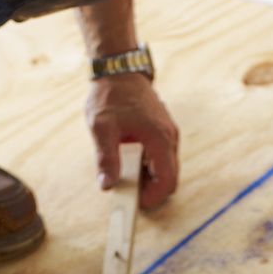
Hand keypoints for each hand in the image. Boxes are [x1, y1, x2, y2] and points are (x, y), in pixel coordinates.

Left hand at [85, 73, 179, 207]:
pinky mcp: (163, 133)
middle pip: (168, 178)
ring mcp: (168, 135)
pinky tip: (128, 159)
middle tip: (126, 189)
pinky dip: (147, 166)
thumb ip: (106, 158)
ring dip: (147, 178)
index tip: (135, 203)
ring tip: (123, 170)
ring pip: (165, 169)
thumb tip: (107, 185)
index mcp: (159, 137)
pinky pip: (160, 158)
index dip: (153, 198)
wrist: (119, 70)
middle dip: (149, 190)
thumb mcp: (102, 128)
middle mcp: (170, 138)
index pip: (167, 181)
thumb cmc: (111, 95)